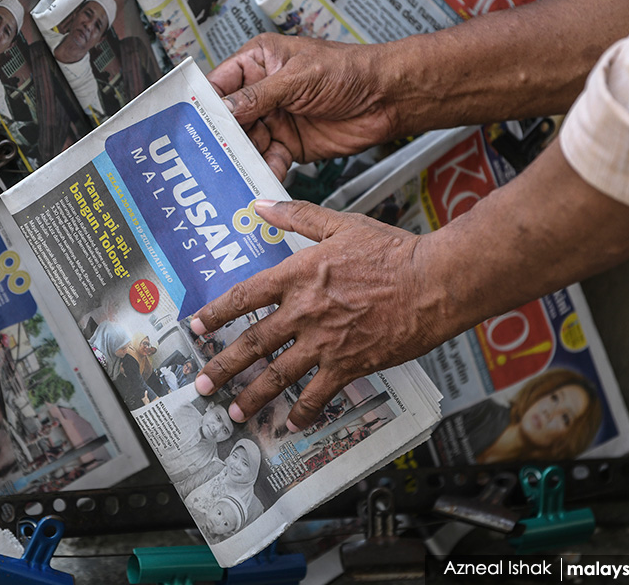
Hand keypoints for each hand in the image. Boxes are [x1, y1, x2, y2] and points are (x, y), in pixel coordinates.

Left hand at [189, 200, 444, 429]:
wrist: (433, 282)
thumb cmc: (392, 251)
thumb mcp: (340, 224)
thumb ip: (296, 216)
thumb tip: (260, 204)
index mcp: (297, 276)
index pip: (244, 297)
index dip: (215, 313)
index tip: (196, 327)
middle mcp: (303, 312)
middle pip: (252, 344)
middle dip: (223, 367)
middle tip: (202, 386)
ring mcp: (324, 343)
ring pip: (278, 375)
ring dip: (253, 396)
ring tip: (235, 412)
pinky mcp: (349, 365)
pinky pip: (318, 394)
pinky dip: (303, 412)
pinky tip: (290, 424)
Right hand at [207, 33, 403, 179]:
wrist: (387, 98)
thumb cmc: (351, 71)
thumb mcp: (299, 78)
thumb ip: (259, 96)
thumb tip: (224, 109)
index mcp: (260, 62)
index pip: (221, 84)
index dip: (205, 105)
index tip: (191, 125)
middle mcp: (264, 92)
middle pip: (230, 120)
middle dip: (221, 139)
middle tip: (209, 157)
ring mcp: (277, 120)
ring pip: (248, 144)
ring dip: (241, 159)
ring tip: (232, 173)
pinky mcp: (291, 145)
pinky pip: (269, 160)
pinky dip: (264, 171)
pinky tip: (259, 178)